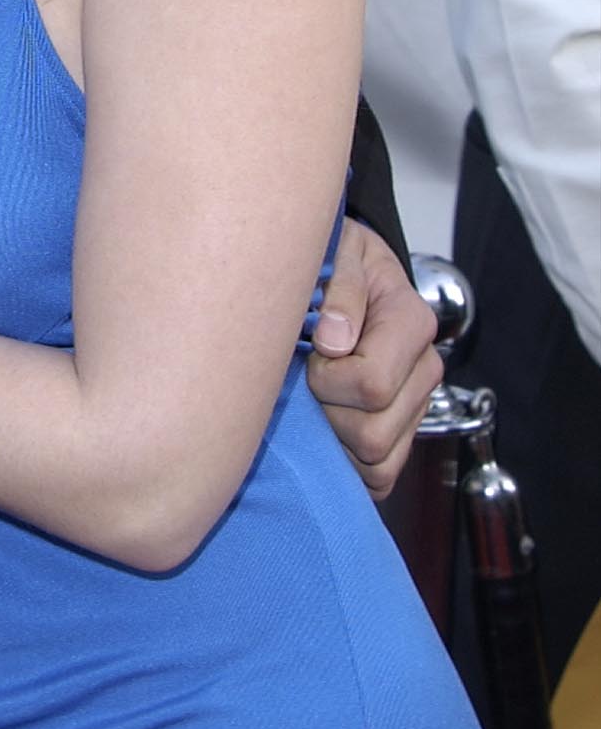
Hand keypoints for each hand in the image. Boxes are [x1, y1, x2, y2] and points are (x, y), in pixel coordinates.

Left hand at [306, 218, 440, 498]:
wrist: (340, 272)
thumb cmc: (333, 261)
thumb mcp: (336, 252)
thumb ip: (340, 287)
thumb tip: (335, 340)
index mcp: (411, 321)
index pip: (372, 385)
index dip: (327, 380)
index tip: (309, 354)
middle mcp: (423, 369)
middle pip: (373, 434)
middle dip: (326, 414)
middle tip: (306, 380)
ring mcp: (414, 405)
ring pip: (377, 462)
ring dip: (334, 440)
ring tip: (315, 400)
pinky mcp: (400, 432)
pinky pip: (379, 476)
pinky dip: (346, 463)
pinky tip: (324, 427)